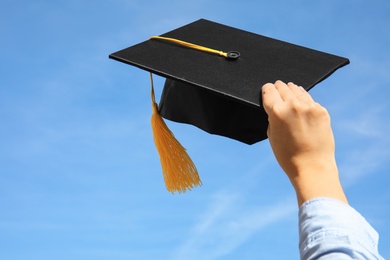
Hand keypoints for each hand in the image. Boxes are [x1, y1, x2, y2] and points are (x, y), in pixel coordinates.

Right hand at [262, 81, 346, 205]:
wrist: (312, 166)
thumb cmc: (288, 155)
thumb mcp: (271, 135)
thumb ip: (272, 117)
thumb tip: (276, 106)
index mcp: (277, 112)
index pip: (268, 90)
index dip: (266, 90)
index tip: (267, 91)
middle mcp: (293, 105)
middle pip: (282, 87)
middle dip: (278, 89)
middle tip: (278, 90)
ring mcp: (309, 107)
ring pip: (297, 90)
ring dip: (292, 92)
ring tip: (290, 93)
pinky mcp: (321, 111)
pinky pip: (310, 100)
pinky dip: (304, 101)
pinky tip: (302, 106)